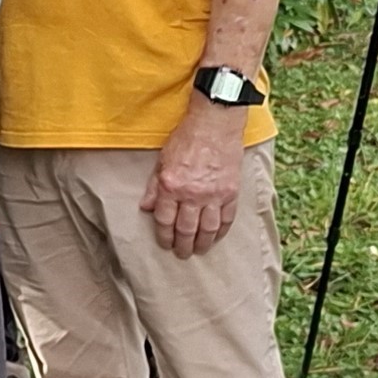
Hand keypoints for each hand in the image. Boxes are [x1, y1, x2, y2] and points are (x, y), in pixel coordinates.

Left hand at [141, 98, 248, 256]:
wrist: (215, 123)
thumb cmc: (187, 138)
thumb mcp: (163, 160)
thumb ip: (154, 186)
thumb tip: (146, 208)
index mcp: (172, 186)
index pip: (165, 221)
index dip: (164, 237)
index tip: (165, 244)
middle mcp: (192, 194)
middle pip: (186, 230)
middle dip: (182, 246)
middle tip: (182, 254)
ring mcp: (214, 194)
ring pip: (207, 229)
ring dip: (202, 244)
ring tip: (199, 250)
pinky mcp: (231, 192)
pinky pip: (226, 219)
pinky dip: (221, 231)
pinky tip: (216, 237)